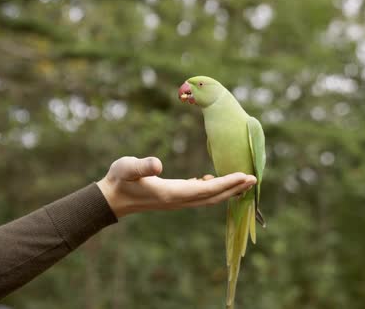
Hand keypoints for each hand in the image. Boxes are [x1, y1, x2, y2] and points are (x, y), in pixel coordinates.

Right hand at [96, 156, 256, 217]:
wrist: (110, 199)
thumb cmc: (118, 180)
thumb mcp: (126, 168)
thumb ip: (140, 166)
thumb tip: (157, 164)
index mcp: (172, 193)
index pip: (206, 190)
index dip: (227, 184)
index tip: (245, 176)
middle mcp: (178, 200)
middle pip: (213, 196)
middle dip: (234, 188)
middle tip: (254, 179)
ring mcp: (177, 200)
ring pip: (208, 197)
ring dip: (227, 190)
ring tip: (242, 182)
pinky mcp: (174, 197)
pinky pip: (199, 195)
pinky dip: (212, 189)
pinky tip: (214, 180)